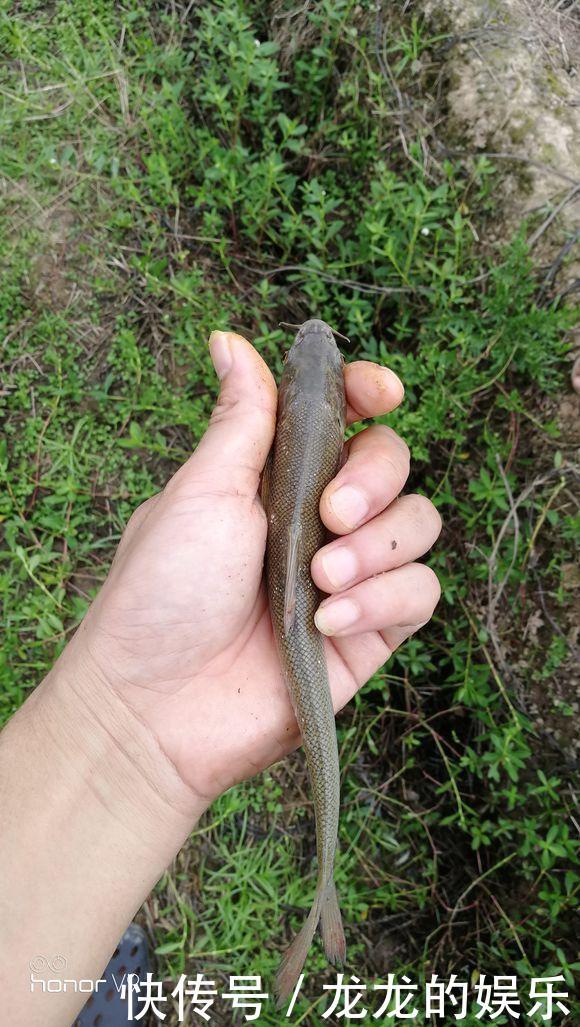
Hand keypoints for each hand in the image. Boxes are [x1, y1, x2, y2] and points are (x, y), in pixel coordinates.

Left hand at [68, 331, 440, 807]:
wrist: (155, 709)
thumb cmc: (160, 595)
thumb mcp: (200, 491)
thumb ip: (242, 419)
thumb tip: (228, 339)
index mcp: (274, 477)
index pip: (345, 417)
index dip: (370, 395)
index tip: (384, 393)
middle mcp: (318, 520)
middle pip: (394, 464)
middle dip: (375, 479)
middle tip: (330, 513)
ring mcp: (347, 576)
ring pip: (420, 525)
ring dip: (378, 547)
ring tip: (321, 581)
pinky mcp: (369, 632)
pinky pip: (419, 593)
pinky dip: (382, 601)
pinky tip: (328, 622)